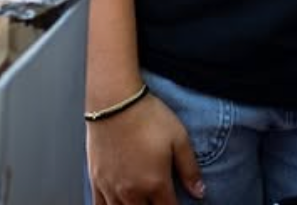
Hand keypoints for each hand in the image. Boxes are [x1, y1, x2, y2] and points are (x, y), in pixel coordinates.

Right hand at [88, 92, 205, 203]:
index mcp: (155, 183)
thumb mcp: (179, 139)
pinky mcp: (96, 179)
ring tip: (143, 203)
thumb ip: (190, 170)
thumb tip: (200, 193)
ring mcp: (111, 188)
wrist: (115, 102)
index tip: (178, 203)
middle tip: (160, 200)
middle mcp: (132, 191)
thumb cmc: (147, 117)